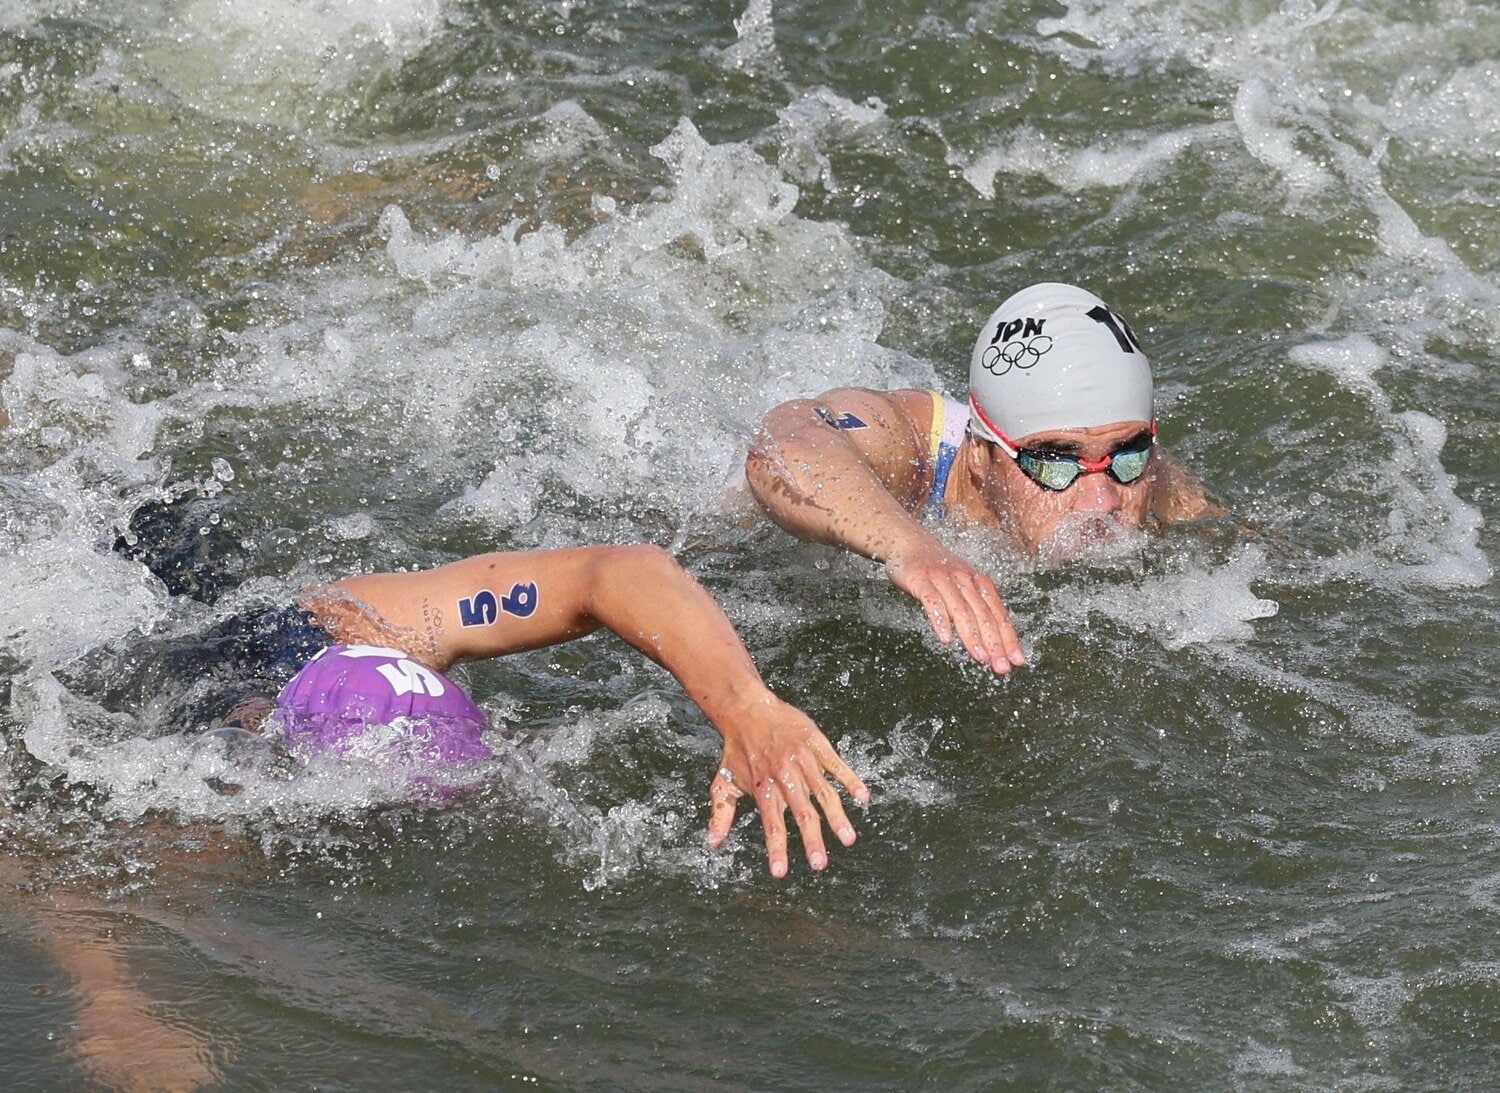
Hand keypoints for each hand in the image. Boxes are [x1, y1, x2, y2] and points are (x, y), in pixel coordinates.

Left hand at [707, 695, 869, 877]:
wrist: (748, 710)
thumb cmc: (736, 750)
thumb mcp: (723, 783)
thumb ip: (721, 815)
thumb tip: (713, 844)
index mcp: (764, 789)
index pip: (771, 824)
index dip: (776, 848)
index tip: (781, 872)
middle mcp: (785, 776)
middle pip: (801, 812)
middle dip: (812, 840)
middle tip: (820, 864)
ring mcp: (803, 760)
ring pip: (823, 792)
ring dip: (836, 817)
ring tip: (848, 839)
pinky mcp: (817, 744)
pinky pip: (837, 765)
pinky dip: (851, 780)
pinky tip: (864, 797)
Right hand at [886, 537, 1024, 673]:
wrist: (911, 543)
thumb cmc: (939, 571)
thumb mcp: (964, 585)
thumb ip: (976, 608)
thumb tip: (994, 640)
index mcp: (980, 583)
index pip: (999, 614)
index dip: (1009, 639)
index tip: (1017, 661)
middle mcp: (965, 580)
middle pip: (984, 615)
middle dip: (995, 643)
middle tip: (1002, 667)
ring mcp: (943, 579)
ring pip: (962, 610)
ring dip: (972, 636)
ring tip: (980, 658)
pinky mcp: (922, 580)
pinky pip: (933, 602)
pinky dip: (940, 621)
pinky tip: (946, 639)